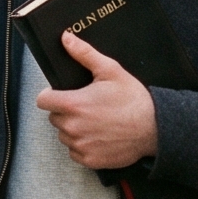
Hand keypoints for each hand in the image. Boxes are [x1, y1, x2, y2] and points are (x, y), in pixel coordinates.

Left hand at [37, 34, 158, 170]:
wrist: (154, 128)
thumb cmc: (132, 98)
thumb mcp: (110, 70)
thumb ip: (84, 54)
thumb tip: (66, 38)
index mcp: (74, 104)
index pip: (43, 101)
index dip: (50, 95)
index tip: (62, 94)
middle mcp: (72, 127)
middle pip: (54, 118)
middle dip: (66, 111)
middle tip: (87, 106)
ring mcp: (80, 146)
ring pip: (64, 135)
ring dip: (74, 129)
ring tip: (96, 121)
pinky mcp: (89, 160)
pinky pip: (75, 152)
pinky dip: (83, 145)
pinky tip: (99, 136)